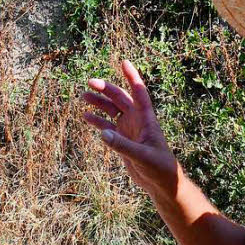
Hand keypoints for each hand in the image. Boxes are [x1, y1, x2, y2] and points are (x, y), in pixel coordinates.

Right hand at [81, 60, 178, 197]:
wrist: (161, 182)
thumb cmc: (159, 166)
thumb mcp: (142, 156)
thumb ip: (122, 146)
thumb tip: (103, 134)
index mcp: (146, 118)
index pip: (139, 92)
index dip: (132, 77)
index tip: (124, 62)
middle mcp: (137, 120)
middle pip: (120, 98)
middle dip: (106, 89)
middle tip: (90, 82)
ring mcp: (129, 129)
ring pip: (112, 110)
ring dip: (99, 103)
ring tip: (83, 96)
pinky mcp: (122, 139)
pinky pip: (107, 126)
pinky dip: (97, 120)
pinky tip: (86, 116)